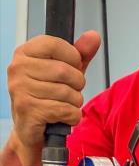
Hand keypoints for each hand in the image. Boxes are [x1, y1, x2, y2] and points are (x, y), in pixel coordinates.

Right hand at [7, 31, 101, 154]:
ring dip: (75, 103)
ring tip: (64, 105)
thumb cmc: (47, 98)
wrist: (31, 129)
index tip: (72, 67)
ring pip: (67, 92)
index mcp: (25, 53)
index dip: (73, 57)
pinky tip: (63, 117)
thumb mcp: (65, 72)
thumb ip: (80, 54)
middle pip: (65, 71)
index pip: (55, 44)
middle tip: (69, 92)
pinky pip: (65, 110)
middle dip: (77, 85)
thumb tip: (94, 36)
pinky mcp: (28, 110)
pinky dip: (72, 116)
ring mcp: (20, 89)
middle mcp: (18, 69)